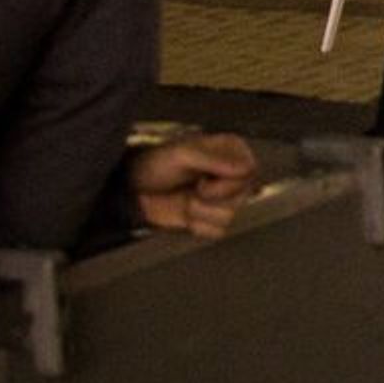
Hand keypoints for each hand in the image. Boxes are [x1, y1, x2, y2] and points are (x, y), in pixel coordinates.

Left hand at [128, 133, 259, 237]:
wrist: (134, 190)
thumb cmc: (155, 165)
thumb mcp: (181, 155)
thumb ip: (213, 160)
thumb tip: (245, 168)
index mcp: (231, 151)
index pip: (250, 172)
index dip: (227, 183)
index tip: (203, 181)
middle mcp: (232, 173)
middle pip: (243, 196)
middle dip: (210, 199)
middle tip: (192, 189)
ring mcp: (224, 197)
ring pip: (230, 216)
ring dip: (200, 212)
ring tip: (185, 199)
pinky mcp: (213, 217)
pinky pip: (218, 231)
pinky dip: (197, 225)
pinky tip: (186, 213)